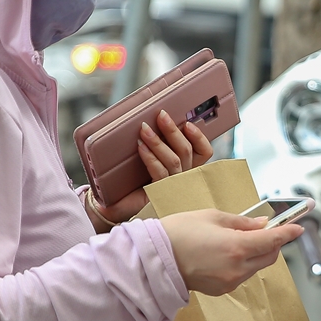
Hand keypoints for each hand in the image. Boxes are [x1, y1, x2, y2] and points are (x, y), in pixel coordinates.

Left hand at [91, 111, 214, 225]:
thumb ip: (159, 144)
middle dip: (173, 131)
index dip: (199, 137)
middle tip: (161, 115)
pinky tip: (141, 147)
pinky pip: (159, 171)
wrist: (116, 205)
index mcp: (186, 168)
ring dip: (159, 141)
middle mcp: (183, 177)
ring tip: (144, 129)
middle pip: (186, 151)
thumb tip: (156, 119)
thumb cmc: (134, 182)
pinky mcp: (161, 193)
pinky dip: (150, 157)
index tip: (187, 124)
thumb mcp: (150, 160)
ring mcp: (173, 186)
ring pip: (174, 159)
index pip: (203, 152)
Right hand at [161, 209, 301, 294]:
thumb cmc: (179, 233)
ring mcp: (230, 282)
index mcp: (237, 247)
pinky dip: (242, 263)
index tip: (297, 227)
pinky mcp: (222, 290)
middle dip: (272, 243)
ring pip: (256, 266)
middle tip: (266, 229)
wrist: (154, 259)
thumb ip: (242, 222)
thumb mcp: (212, 217)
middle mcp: (237, 268)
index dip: (288, 233)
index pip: (273, 240)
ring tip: (238, 239)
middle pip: (270, 256)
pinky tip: (226, 253)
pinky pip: (242, 274)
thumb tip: (262, 224)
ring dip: (257, 253)